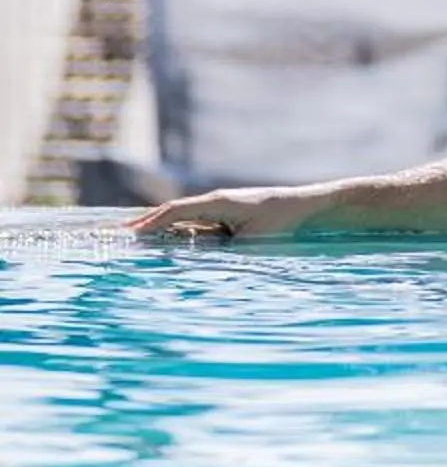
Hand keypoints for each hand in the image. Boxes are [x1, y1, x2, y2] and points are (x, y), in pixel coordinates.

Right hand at [131, 186, 313, 241]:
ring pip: (185, 218)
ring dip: (163, 227)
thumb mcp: (251, 243)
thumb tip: (196, 265)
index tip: (131, 233)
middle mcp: (217, 201)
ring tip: (136, 236)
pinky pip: (200, 223)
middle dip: (149, 223)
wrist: (306, 206)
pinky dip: (182, 231)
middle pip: (175, 212)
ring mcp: (223, 207)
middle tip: (122, 234)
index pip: (176, 211)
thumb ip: (223, 254)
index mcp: (218, 202)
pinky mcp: (230, 214)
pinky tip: (170, 240)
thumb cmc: (282, 221)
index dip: (152, 223)